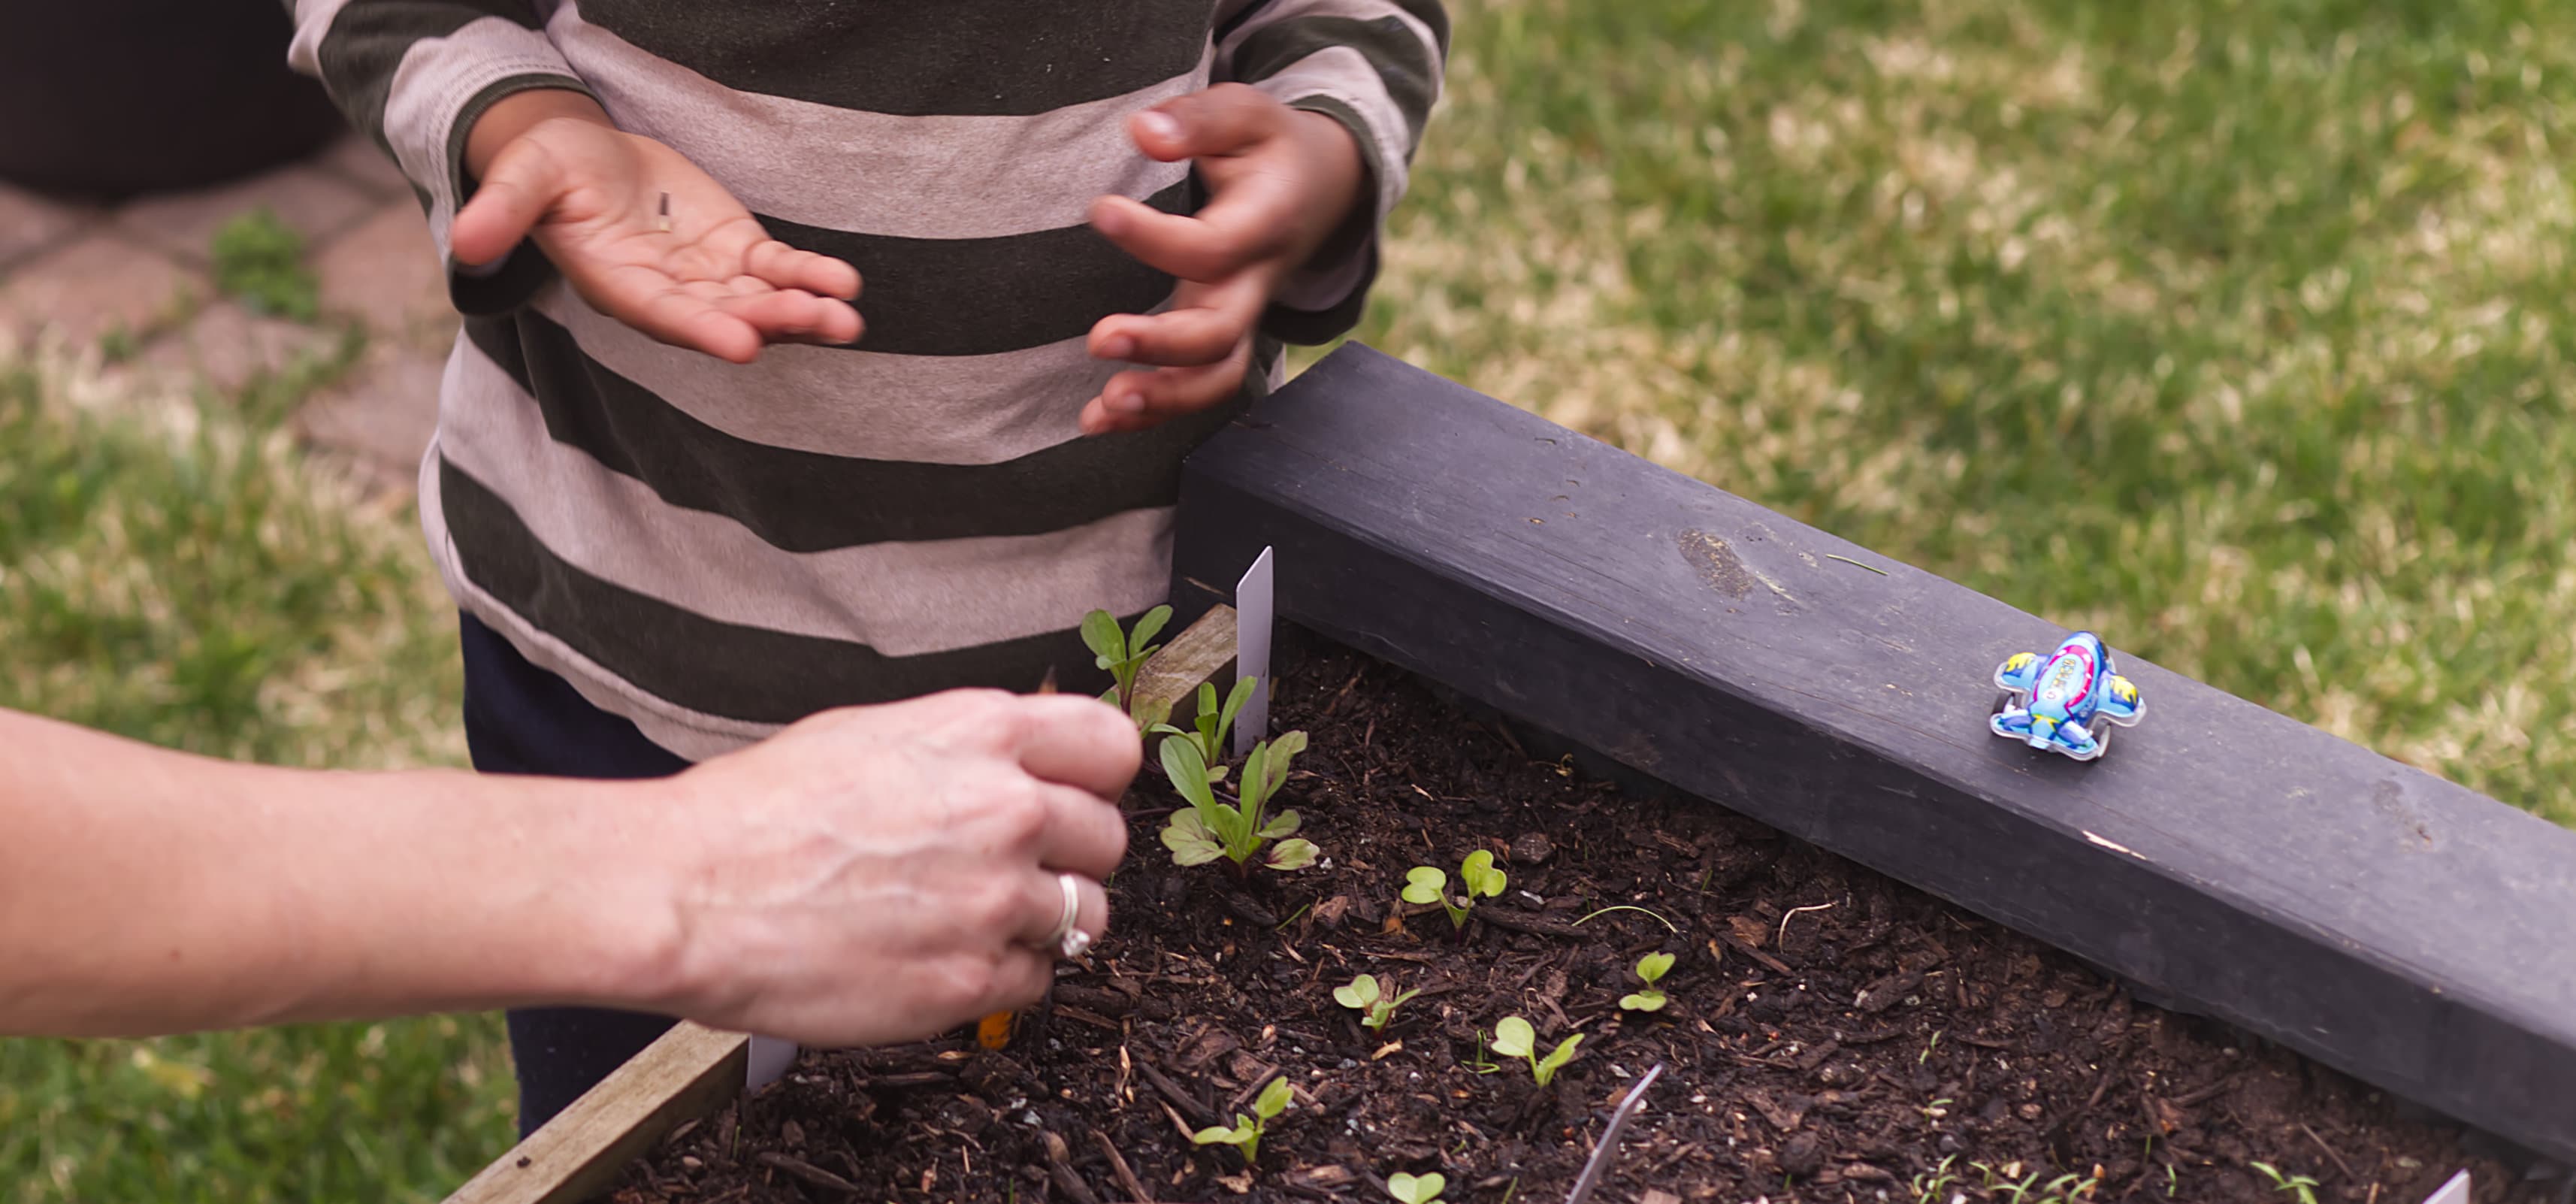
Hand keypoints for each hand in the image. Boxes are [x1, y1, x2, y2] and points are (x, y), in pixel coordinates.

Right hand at [452, 89, 861, 363]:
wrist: (588, 157)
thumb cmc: (551, 171)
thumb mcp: (525, 177)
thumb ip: (504, 209)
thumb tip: (463, 239)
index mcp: (617, 285)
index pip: (663, 315)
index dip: (703, 330)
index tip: (743, 344)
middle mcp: (669, 294)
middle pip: (724, 315)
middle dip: (771, 321)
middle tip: (819, 322)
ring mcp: (709, 276)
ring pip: (761, 301)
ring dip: (805, 310)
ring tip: (847, 317)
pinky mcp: (738, 250)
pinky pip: (780, 269)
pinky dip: (812, 275)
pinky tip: (847, 282)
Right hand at [638, 690, 1137, 1046]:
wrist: (687, 894)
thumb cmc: (755, 812)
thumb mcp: (871, 736)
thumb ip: (964, 750)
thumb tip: (1017, 765)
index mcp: (982, 734)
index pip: (1112, 746)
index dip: (1094, 778)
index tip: (1073, 796)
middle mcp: (1008, 812)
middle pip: (1108, 841)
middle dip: (1070, 857)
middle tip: (1010, 869)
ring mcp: (996, 901)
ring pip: (1085, 918)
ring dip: (1040, 923)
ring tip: (967, 919)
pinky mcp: (972, 981)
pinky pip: (1036, 982)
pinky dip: (1001, 976)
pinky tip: (938, 959)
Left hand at [1081, 84, 1364, 434]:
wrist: (1321, 187)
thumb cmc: (1271, 146)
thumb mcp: (1246, 114)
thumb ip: (1197, 120)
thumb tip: (1142, 131)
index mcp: (1264, 226)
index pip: (1213, 247)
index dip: (1155, 238)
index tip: (1100, 209)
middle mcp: (1256, 283)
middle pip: (1221, 334)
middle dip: (1162, 345)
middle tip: (1100, 339)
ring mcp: (1241, 317)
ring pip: (1216, 378)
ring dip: (1162, 398)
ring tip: (1105, 405)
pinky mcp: (1221, 336)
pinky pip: (1198, 387)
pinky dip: (1151, 412)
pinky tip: (1097, 419)